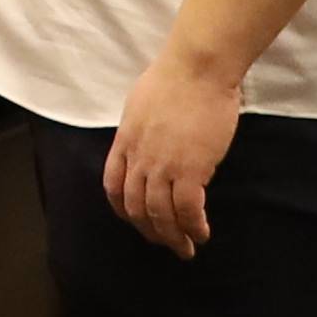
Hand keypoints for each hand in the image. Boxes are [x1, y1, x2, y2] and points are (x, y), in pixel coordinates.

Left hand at [103, 43, 247, 256]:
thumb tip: (148, 137)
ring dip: (173, 237)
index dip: (123, 209)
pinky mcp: (191, 169)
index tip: (135, 220)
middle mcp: (139, 158)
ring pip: (160, 215)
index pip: (113, 186)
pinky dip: (193, 226)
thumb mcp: (141, 103)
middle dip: (150, 231)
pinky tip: (202, 232)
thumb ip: (141, 127)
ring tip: (186, 248)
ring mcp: (163, 166)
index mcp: (125, 141)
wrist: (198, 67)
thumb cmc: (176, 76)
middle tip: (166, 242)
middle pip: (136, 207)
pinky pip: (187, 210)